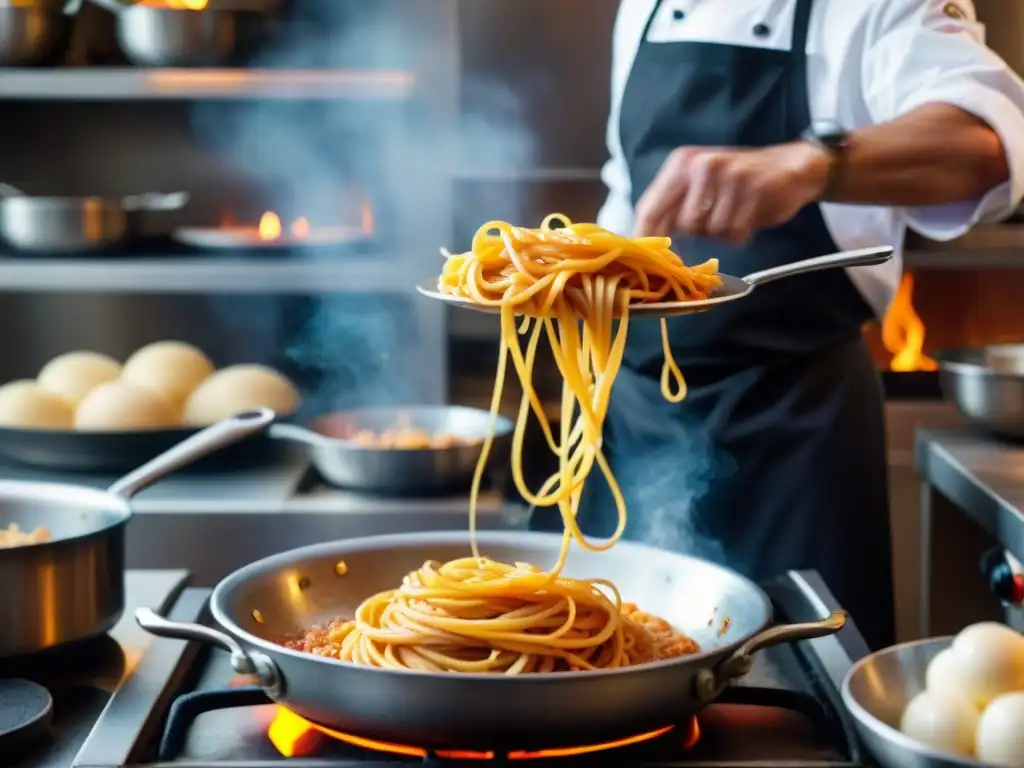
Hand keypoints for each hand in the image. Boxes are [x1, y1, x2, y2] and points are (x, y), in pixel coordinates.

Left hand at [633, 142, 831, 242]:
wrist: (793, 166)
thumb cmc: (739, 182)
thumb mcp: (700, 185)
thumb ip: (673, 207)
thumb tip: (646, 242)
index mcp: (680, 163)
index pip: (650, 208)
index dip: (645, 237)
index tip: (645, 260)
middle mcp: (700, 165)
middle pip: (684, 224)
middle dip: (700, 230)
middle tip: (720, 214)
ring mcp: (727, 175)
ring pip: (711, 231)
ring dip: (725, 232)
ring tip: (738, 211)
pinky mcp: (752, 189)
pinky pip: (735, 233)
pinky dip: (742, 233)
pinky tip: (751, 214)